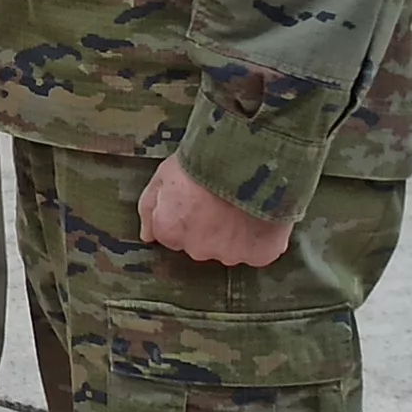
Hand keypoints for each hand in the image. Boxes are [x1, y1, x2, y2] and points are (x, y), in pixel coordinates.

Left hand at [142, 157, 293, 267]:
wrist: (243, 157)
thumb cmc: (200, 162)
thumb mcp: (162, 176)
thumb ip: (150, 209)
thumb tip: (147, 236)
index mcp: (170, 232)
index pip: (172, 235)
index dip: (186, 215)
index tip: (197, 198)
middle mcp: (198, 250)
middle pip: (202, 244)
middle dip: (210, 227)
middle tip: (222, 198)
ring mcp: (230, 254)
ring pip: (232, 248)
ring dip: (238, 232)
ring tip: (245, 203)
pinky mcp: (260, 254)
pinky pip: (261, 250)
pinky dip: (263, 238)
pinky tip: (264, 215)